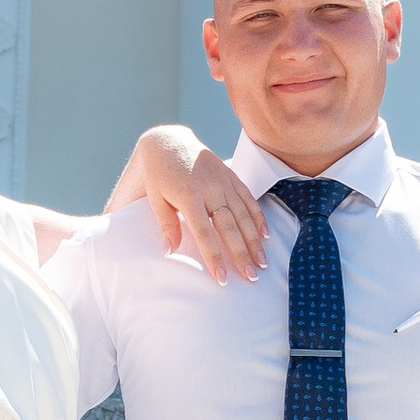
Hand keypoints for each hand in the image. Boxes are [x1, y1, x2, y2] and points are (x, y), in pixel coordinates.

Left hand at [131, 126, 266, 281]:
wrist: (168, 142)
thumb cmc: (157, 175)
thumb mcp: (154, 198)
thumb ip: (165, 224)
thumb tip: (168, 252)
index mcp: (188, 197)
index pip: (204, 233)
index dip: (214, 256)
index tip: (223, 278)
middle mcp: (210, 189)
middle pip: (229, 226)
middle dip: (241, 253)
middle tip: (251, 276)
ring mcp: (223, 182)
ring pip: (243, 214)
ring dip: (254, 240)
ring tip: (262, 263)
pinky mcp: (231, 176)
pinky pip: (248, 198)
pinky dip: (258, 217)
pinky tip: (265, 235)